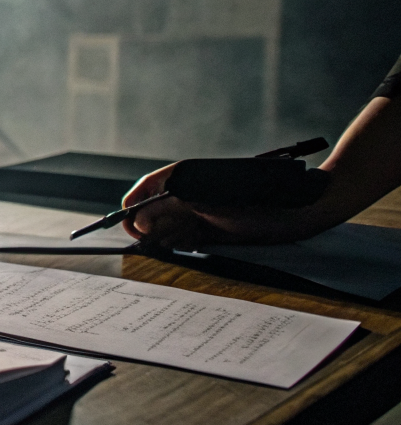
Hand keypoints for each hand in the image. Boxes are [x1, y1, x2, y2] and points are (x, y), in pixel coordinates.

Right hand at [122, 163, 321, 249]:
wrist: (295, 211)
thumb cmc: (253, 200)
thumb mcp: (204, 203)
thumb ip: (168, 209)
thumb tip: (138, 221)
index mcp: (181, 177)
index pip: (143, 190)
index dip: (132, 208)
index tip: (129, 228)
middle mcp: (186, 193)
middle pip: (152, 211)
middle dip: (148, 228)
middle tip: (150, 244)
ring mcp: (198, 211)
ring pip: (167, 227)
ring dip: (163, 239)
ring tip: (168, 247)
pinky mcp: (210, 228)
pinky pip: (184, 238)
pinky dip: (179, 245)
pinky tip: (184, 247)